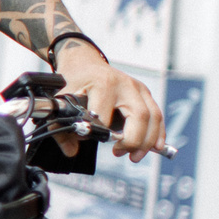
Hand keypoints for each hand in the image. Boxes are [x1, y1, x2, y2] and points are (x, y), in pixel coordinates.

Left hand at [55, 41, 165, 160]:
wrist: (84, 62)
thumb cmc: (74, 80)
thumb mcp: (62, 99)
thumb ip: (60, 125)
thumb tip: (71, 151)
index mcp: (103, 83)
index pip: (106, 115)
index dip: (101, 133)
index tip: (93, 140)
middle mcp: (125, 84)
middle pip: (139, 116)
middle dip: (133, 140)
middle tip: (119, 152)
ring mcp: (138, 87)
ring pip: (153, 117)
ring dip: (148, 141)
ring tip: (134, 156)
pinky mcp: (145, 93)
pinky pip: (158, 115)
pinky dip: (158, 133)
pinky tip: (155, 147)